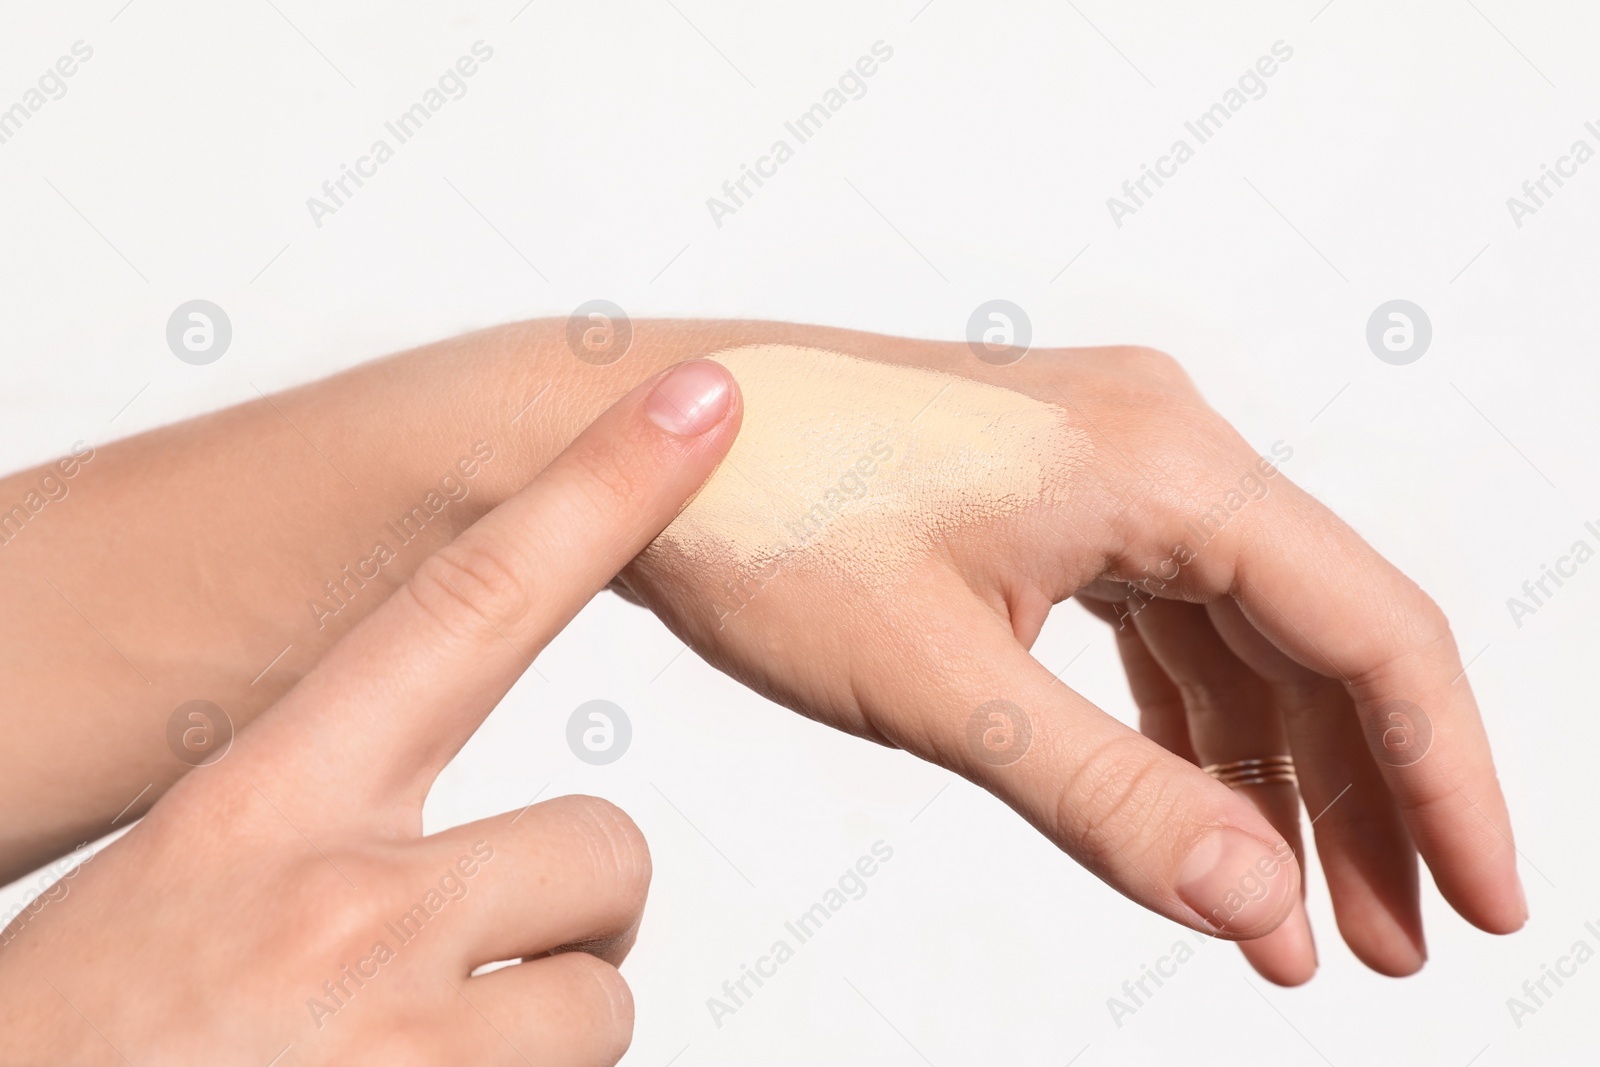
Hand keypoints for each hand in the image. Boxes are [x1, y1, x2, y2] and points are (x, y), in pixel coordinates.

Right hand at [0, 360, 740, 1062]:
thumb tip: (448, 837)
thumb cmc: (80, 1043)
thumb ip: (316, 826)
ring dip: (538, 1029)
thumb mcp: (183, 886)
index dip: (602, 489)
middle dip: (573, 905)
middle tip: (472, 964)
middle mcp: (349, 903)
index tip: (701, 401)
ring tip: (410, 1058)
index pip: (471, 603)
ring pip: (599, 995)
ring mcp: (406, 1034)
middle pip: (603, 843)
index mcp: (264, 804)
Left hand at [621, 339, 1523, 985]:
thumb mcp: (942, 681)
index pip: (1370, 627)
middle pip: (1320, 632)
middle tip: (1391, 943)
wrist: (633, 444)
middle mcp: (1156, 441)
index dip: (1446, 777)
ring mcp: (1101, 464)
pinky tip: (1198, 815)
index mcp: (1161, 458)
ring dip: (1274, 773)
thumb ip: (1109, 794)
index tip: (1485, 903)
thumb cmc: (761, 524)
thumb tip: (1257, 900)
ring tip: (1296, 917)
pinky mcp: (1047, 496)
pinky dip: (1186, 726)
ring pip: (1240, 634)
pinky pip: (1159, 619)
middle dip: (1363, 797)